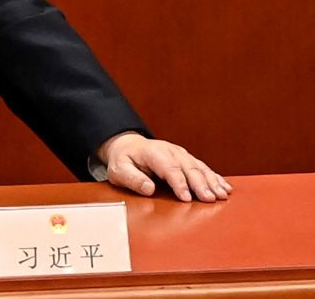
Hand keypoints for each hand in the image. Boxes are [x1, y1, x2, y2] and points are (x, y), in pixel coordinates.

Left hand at [98, 132, 232, 202]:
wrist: (127, 146)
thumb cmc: (123, 160)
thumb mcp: (119, 170)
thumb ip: (132, 179)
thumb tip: (148, 189)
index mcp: (153, 152)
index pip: (169, 168)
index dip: (179, 183)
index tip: (186, 198)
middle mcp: (170, 151)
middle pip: (188, 168)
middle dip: (200, 184)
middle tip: (209, 199)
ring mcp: (180, 154)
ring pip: (199, 167)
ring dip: (212, 181)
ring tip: (221, 195)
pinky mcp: (187, 159)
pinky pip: (204, 168)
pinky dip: (215, 178)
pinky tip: (225, 187)